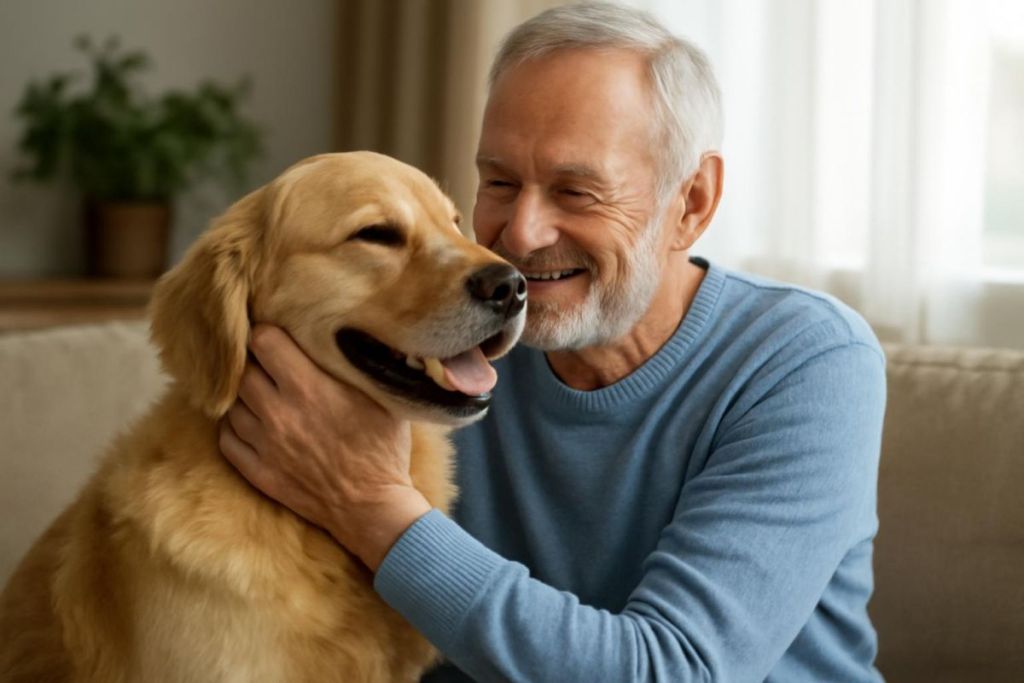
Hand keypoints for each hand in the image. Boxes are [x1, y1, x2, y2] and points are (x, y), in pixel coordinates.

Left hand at [218, 324, 430, 569]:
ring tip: (262, 394)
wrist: (372, 507)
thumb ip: (362, 365)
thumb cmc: (383, 449)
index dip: (269, 334)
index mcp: (308, 387)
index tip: (277, 336)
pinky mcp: (257, 471)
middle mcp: (278, 412)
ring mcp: (263, 444)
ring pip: (232, 403)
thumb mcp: (383, 399)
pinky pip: (227, 438)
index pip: (263, 341)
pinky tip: (251, 422)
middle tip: (269, 364)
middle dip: (255, 363)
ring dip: (245, 396)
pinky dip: (235, 426)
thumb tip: (362, 332)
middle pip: (243, 370)